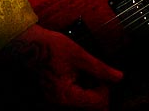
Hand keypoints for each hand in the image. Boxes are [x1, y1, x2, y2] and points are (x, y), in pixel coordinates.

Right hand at [3, 23, 122, 108]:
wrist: (31, 44)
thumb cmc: (51, 47)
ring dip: (90, 87)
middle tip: (95, 71)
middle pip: (91, 104)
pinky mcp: (57, 94)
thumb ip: (100, 68)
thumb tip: (118, 77)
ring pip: (84, 100)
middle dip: (98, 88)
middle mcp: (61, 102)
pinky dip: (82, 85)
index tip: (104, 75)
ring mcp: (58, 99)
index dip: (105, 89)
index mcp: (67, 96)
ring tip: (85, 70)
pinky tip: (79, 72)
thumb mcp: (80, 55)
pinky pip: (75, 95)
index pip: (97, 103)